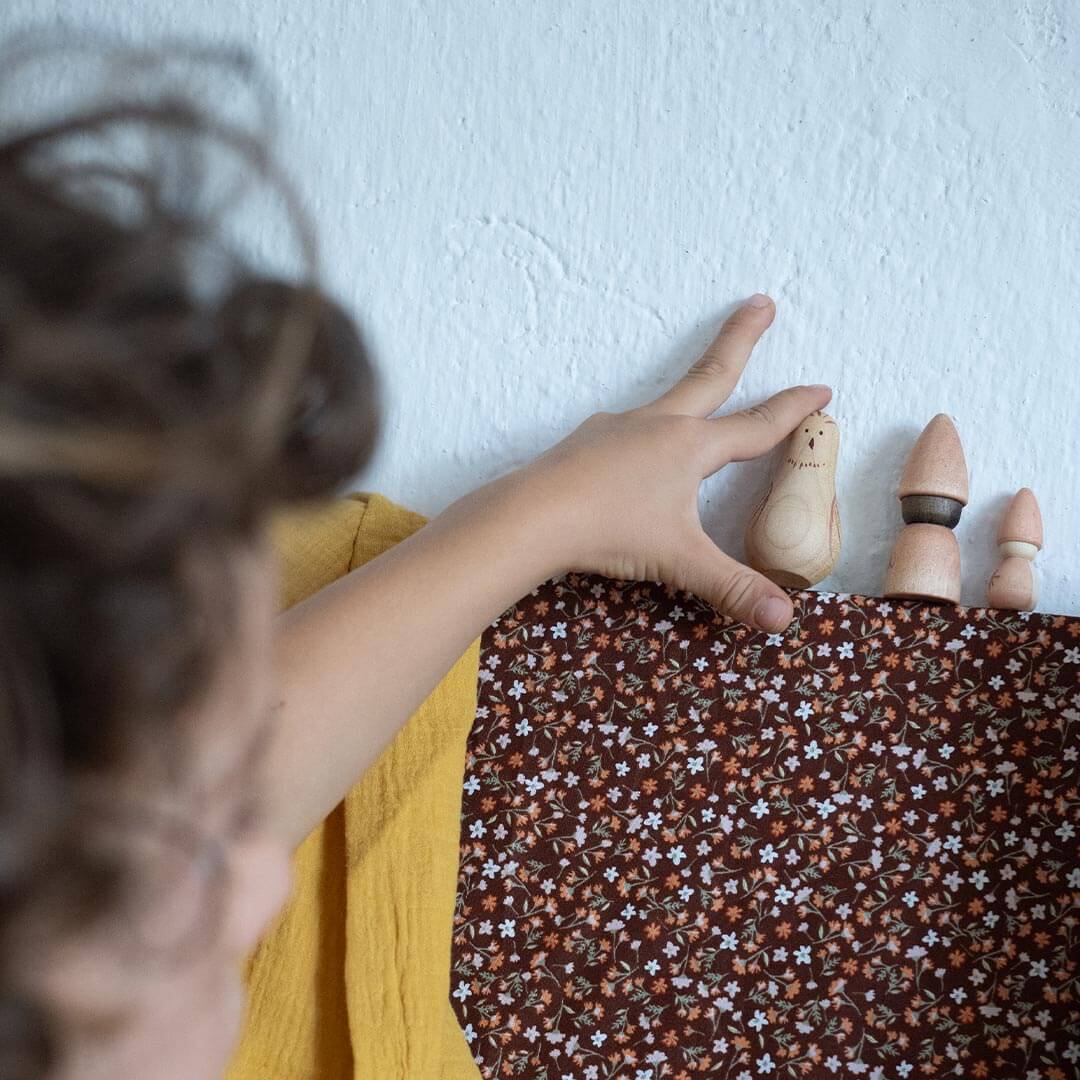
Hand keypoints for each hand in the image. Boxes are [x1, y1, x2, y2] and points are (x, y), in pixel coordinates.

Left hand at [518, 294, 831, 632]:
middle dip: (741, 337)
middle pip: (711, 373)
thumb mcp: (678, 560)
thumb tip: (783, 622)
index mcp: (691, 446)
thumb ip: (731, 588)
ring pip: (665, 403)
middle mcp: (658, 425)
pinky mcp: (587, 441)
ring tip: (699, 396)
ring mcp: (618, 428)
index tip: (823, 388)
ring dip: (689, 392)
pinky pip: (626, 431)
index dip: (794, 409)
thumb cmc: (608, 531)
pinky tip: (634, 453)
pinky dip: (644, 433)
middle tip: (761, 301)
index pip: (757, 425)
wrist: (531, 516)